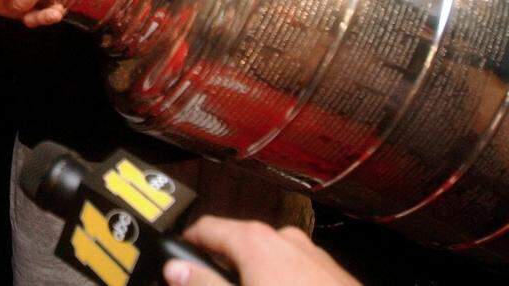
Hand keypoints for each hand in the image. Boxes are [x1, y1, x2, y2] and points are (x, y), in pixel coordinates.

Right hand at [164, 217, 359, 285]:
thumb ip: (205, 284)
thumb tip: (177, 270)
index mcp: (257, 240)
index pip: (206, 228)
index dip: (187, 244)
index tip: (177, 260)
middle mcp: (285, 239)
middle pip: (237, 244)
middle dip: (221, 266)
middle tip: (208, 284)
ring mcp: (312, 255)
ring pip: (268, 259)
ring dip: (253, 275)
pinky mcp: (331, 274)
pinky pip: (294, 272)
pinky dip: (281, 282)